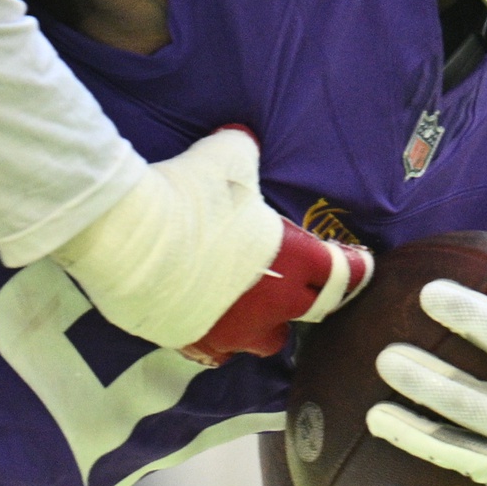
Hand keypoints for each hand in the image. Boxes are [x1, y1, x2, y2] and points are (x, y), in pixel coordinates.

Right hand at [53, 126, 371, 359]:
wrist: (127, 234)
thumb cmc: (187, 192)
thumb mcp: (227, 156)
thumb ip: (244, 151)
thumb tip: (243, 138)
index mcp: (293, 261)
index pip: (345, 271)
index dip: (355, 265)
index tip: (359, 263)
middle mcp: (271, 305)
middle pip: (311, 311)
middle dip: (311, 296)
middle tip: (303, 282)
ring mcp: (230, 330)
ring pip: (263, 340)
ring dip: (262, 323)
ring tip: (245, 306)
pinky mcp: (190, 341)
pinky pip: (212, 347)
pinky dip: (211, 332)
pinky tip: (197, 314)